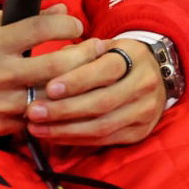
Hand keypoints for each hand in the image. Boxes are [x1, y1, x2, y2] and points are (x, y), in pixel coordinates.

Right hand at [0, 8, 103, 136]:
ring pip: (51, 97)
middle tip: (98, 47)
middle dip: (85, 54)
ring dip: (76, 85)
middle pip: (56, 67)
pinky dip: (53, 108)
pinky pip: (35, 120)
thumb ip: (21, 18)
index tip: (76, 24)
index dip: (68, 23)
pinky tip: (67, 97)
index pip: (42, 29)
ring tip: (92, 72)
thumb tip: (62, 10)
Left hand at [27, 37, 167, 146]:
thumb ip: (80, 54)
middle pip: (103, 102)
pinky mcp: (139, 131)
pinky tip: (55, 136)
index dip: (78, 81)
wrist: (155, 75)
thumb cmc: (118, 60)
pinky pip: (104, 140)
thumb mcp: (105, 47)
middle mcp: (145, 83)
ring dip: (65, 130)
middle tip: (34, 112)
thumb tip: (48, 68)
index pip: (107, 70)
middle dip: (64, 110)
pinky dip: (76, 140)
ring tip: (36, 128)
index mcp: (136, 57)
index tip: (50, 88)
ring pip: (102, 126)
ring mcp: (145, 110)